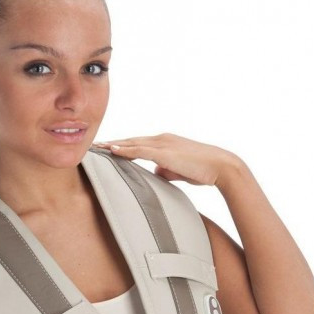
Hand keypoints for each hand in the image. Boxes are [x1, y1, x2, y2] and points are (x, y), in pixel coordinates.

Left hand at [93, 132, 236, 186]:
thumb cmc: (203, 170)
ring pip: (132, 143)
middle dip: (111, 143)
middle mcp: (161, 139)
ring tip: (96, 147)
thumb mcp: (179, 171)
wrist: (221, 166)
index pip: (137, 144)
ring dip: (112, 145)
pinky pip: (140, 150)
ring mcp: (163, 144)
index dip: (120, 146)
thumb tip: (155, 173)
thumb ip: (165, 170)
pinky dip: (125, 150)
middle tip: (93, 146)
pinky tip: (112, 150)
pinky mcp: (165, 152)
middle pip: (130, 140)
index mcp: (164, 143)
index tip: (105, 149)